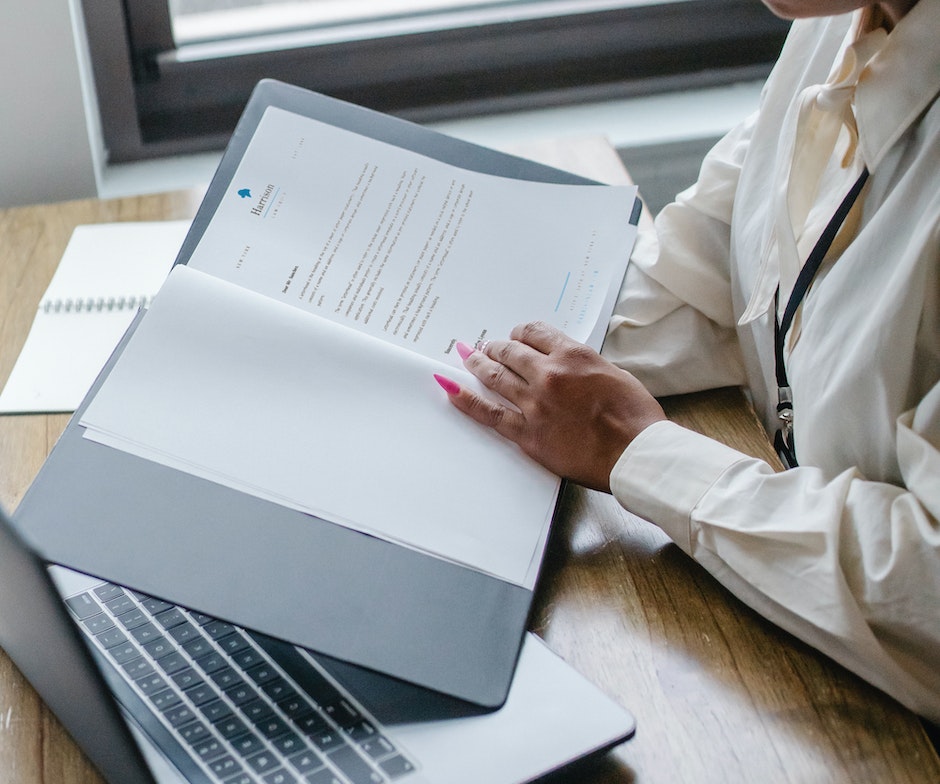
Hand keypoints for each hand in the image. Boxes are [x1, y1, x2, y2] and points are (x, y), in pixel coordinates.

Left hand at [437, 321, 665, 492]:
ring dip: (478, 364)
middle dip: (496, 347)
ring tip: (467, 357)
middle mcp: (548, 375)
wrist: (635, 453)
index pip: (535, 332)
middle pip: (510, 352)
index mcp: (572, 356)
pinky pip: (489, 414)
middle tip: (486, 347)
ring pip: (495, 376)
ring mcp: (534, 404)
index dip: (522, 333)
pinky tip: (451, 388)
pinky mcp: (528, 434)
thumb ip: (584, 367)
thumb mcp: (613, 374)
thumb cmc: (635, 417)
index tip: (517, 337)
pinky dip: (466, 400)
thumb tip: (567, 368)